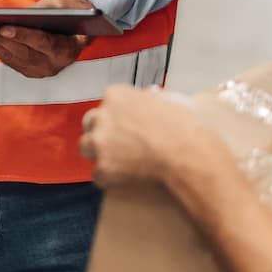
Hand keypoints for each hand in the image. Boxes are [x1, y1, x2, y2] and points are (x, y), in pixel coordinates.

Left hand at [0, 0, 95, 78]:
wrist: (79, 31)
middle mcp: (51, 65)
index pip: (41, 42)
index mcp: (65, 49)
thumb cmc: (71, 12)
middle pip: (20, 51)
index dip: (22, 35)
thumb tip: (22, 14)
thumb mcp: (66, 4)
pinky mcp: (27, 70)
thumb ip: (50, 8)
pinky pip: (6, 58)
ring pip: (9, 56)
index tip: (3, 27)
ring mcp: (39, 71)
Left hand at [79, 84, 241, 199]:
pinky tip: (124, 177)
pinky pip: (98, 174)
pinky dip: (109, 178)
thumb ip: (153, 96)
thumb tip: (152, 94)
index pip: (105, 104)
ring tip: (118, 161)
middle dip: (100, 132)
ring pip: (86, 147)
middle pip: (89, 123)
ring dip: (99, 154)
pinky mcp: (103, 167)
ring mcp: (100, 142)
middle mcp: (101, 116)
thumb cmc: (182, 125)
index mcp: (115, 95)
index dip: (115, 116)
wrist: (185, 152)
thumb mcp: (169, 98)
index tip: (124, 125)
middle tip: (116, 143)